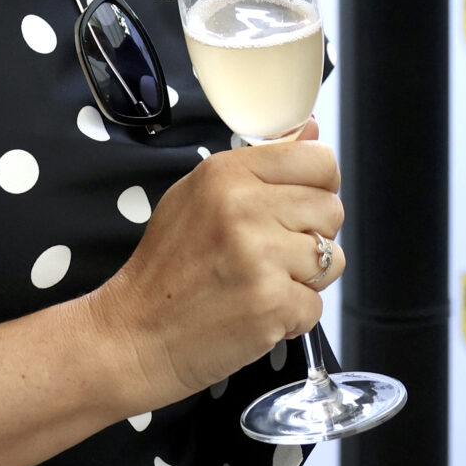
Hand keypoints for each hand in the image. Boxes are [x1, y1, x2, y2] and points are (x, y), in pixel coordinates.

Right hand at [86, 121, 344, 408]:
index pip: (320, 161)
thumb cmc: (168, 268)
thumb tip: (314, 129)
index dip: (319, 187)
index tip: (299, 206)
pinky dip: (293, 316)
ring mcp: (260, 258)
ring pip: (332, 258)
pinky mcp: (272, 304)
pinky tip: (256, 311)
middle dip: (312, 235)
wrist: (133, 336)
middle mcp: (245, 208)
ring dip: (306, 278)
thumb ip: (261, 163)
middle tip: (271, 254)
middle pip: (332, 209)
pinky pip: (317, 305)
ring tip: (262, 283)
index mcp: (227, 174)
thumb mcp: (198, 196)